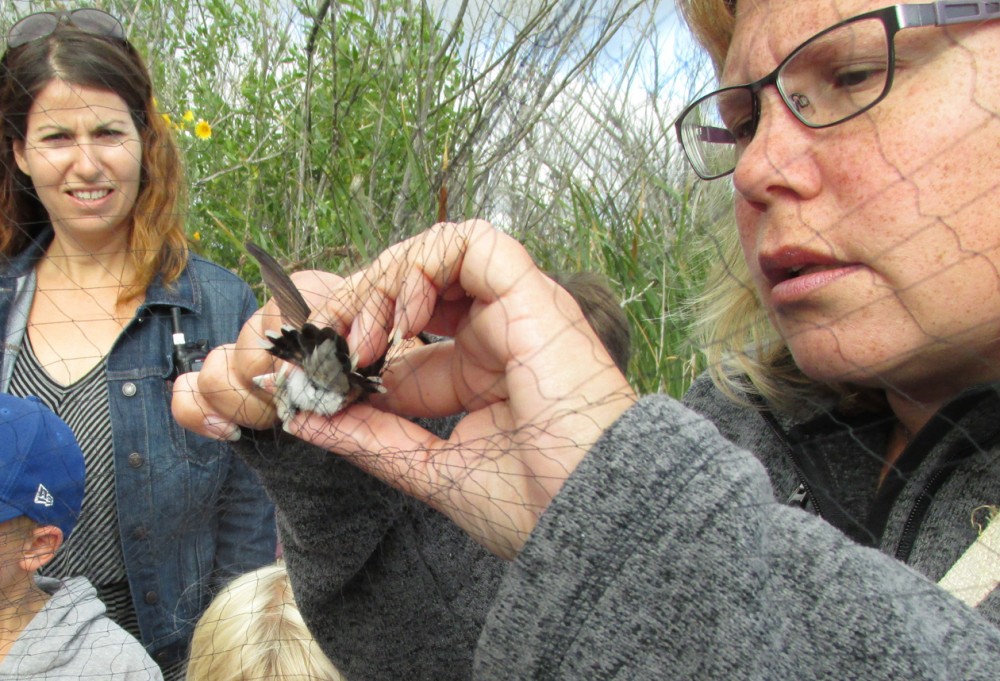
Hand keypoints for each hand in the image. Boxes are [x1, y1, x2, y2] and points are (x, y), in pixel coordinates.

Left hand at [174, 220, 636, 557]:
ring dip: (383, 283)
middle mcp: (495, 335)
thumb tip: (307, 416)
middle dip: (357, 306)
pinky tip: (404, 315)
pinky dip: (423, 263)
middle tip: (322, 339)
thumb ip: (369, 438)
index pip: (402, 341)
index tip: (310, 369)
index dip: (350, 345)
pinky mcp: (531, 291)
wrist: (593, 514)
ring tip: (358, 334)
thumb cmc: (534, 504)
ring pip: (435, 255)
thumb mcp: (429, 470)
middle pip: (413, 289)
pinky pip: (470, 243)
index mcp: (479, 376)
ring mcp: (515, 309)